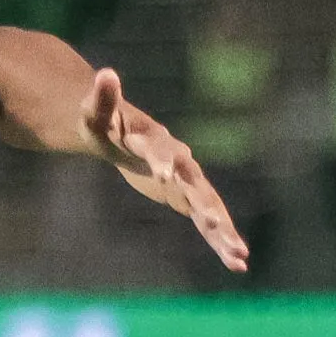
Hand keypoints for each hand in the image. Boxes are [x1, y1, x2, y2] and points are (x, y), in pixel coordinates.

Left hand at [81, 67, 249, 272]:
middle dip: (206, 204)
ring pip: (209, 207)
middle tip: (216, 224)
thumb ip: (103, 98)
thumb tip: (106, 73)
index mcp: (157, 140)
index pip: (163, 151)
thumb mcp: (96, 114)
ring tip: (239, 256)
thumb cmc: (103, 124)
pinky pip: (206, 220)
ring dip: (223, 231)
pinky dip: (220, 240)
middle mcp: (180, 160)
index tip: (164, 176)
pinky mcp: (187, 196)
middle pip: (196, 184)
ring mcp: (187, 180)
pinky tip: (237, 263)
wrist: (120, 132)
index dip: (164, 161)